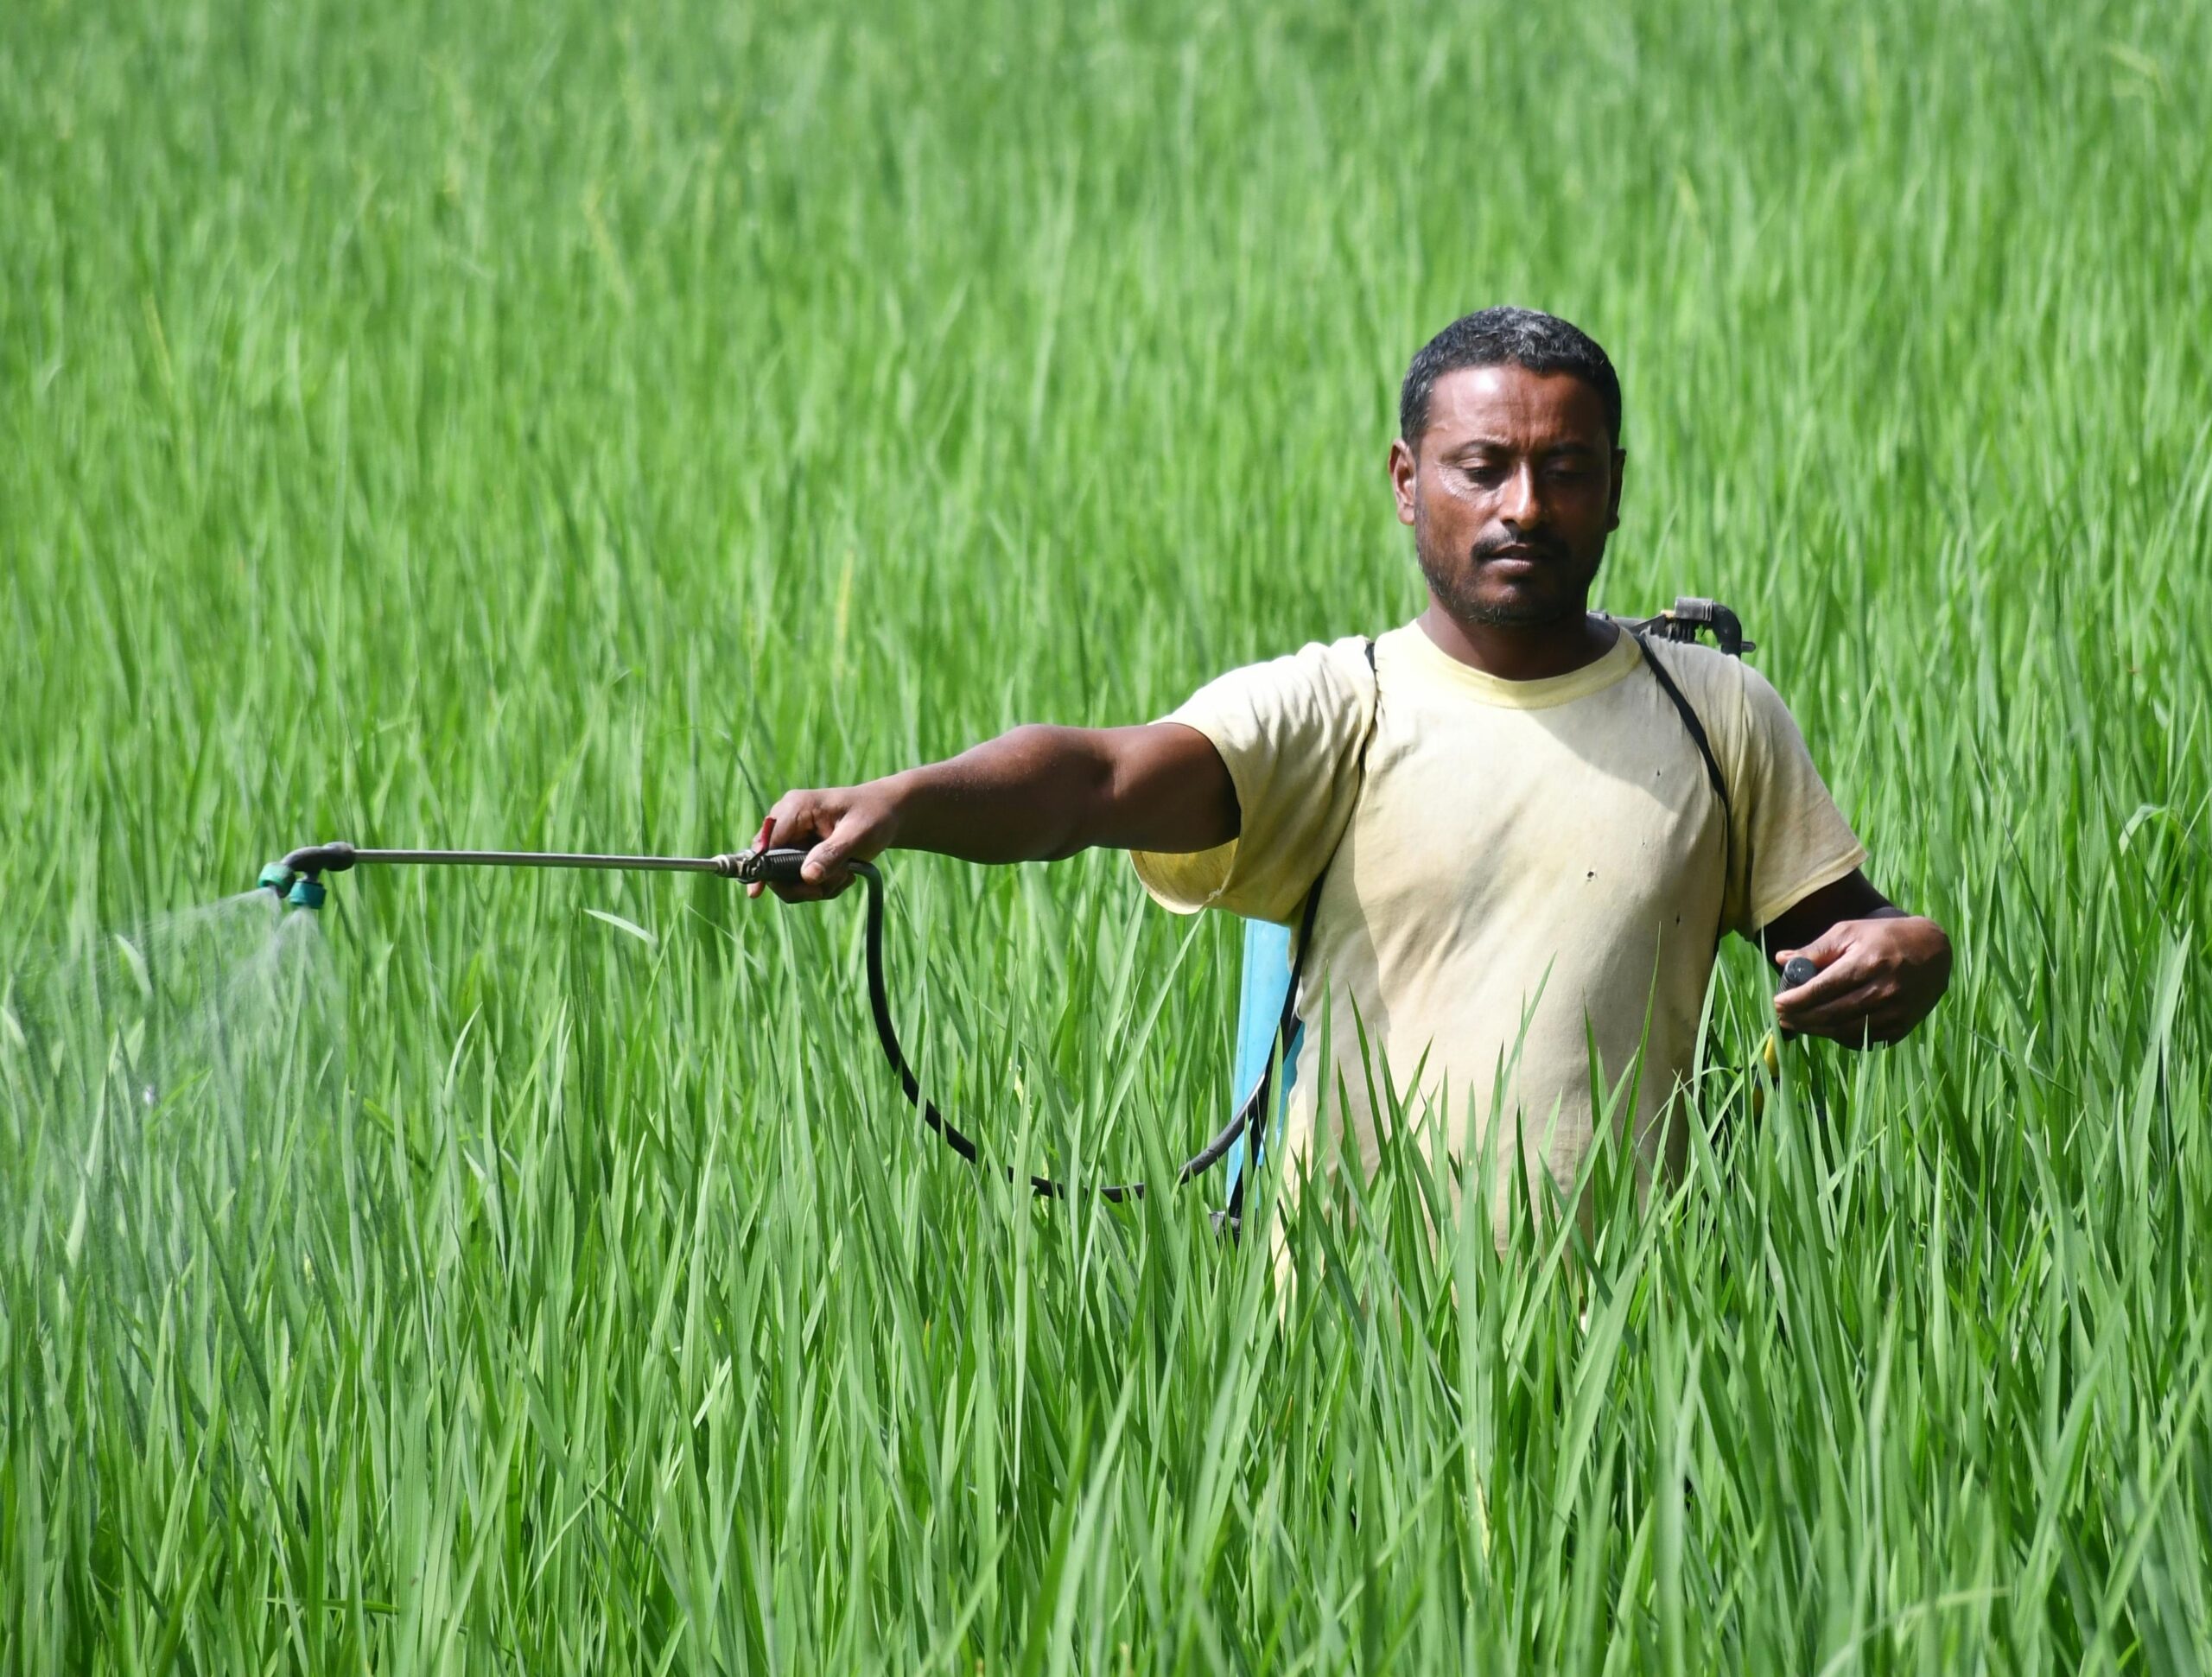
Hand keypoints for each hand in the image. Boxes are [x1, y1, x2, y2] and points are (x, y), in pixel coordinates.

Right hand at [748, 780, 903, 901]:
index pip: (767, 842)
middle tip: (825, 891)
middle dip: (799, 884)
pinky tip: (844, 875)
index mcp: (795, 807)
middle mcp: (787, 822)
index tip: (756, 893)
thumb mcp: (858, 834)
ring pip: (786, 877)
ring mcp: (793, 838)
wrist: (887, 815)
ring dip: (815, 887)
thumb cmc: (874, 816)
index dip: (761, 868)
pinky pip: (799, 880)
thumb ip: (833, 853)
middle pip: (771, 865)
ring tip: (845, 877)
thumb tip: (807, 876)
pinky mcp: (800, 852)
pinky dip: (821, 885)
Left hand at [1772, 914, 1951, 1046]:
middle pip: (1831, 1013)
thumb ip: (1816, 949)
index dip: (1796, 999)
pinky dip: (1839, 1036)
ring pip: (1844, 1030)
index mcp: (1868, 963)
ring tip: (1796, 1023)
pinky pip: (1862, 1039)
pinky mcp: (1901, 1027)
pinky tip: (1824, 1028)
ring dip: (1815, 1030)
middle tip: (1781, 1016)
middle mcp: (1884, 990)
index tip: (1776, 1003)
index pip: (1823, 988)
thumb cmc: (1882, 938)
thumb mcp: (1849, 932)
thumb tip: (1782, 958)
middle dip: (1800, 1018)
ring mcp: (1895, 1012)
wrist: (1932, 951)